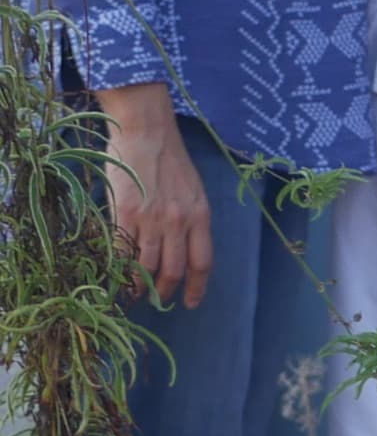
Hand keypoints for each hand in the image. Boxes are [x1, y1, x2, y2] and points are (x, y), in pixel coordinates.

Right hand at [101, 95, 212, 308]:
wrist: (146, 132)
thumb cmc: (169, 159)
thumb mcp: (192, 190)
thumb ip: (189, 219)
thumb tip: (179, 249)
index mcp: (200, 215)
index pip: (202, 262)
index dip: (196, 287)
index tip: (190, 303)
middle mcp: (178, 222)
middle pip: (173, 270)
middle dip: (164, 292)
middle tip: (156, 301)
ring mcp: (151, 219)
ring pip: (146, 266)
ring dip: (138, 286)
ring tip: (132, 295)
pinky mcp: (124, 214)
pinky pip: (121, 251)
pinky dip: (118, 269)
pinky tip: (115, 276)